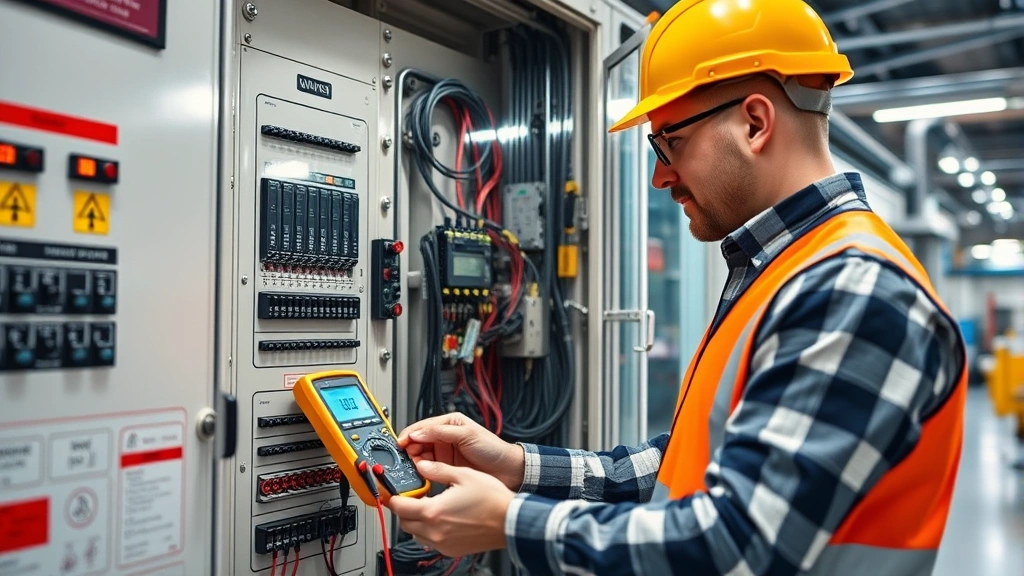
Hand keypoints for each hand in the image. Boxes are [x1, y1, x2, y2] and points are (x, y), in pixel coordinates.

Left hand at [386, 460, 515, 557]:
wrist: (511, 520)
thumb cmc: (492, 500)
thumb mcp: (463, 475)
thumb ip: (438, 470)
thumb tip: (422, 465)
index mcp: (433, 511)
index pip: (399, 507)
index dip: (393, 497)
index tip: (392, 491)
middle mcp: (434, 531)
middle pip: (404, 523)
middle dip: (404, 509)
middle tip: (412, 497)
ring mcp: (442, 543)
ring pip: (415, 534)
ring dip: (415, 521)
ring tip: (428, 507)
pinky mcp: (451, 549)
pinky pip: (430, 541)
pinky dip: (429, 531)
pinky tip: (442, 519)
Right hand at [397, 412, 524, 490]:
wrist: (507, 470)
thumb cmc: (493, 449)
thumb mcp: (467, 435)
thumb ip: (441, 433)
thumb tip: (418, 433)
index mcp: (449, 424)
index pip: (422, 427)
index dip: (410, 434)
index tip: (401, 443)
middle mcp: (444, 438)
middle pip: (418, 442)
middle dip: (410, 449)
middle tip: (406, 456)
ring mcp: (444, 454)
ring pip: (421, 456)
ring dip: (415, 460)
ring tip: (414, 465)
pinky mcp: (446, 468)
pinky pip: (428, 469)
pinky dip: (423, 471)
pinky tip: (422, 473)